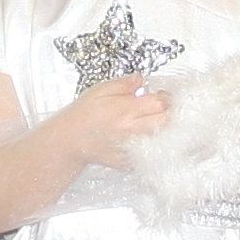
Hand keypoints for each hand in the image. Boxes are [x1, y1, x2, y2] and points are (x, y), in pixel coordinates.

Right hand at [53, 73, 170, 170]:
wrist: (70, 139)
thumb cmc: (84, 114)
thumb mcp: (101, 90)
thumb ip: (124, 84)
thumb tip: (142, 78)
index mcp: (126, 109)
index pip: (160, 102)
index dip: (165, 97)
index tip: (161, 94)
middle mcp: (132, 130)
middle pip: (166, 121)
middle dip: (169, 112)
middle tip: (161, 108)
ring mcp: (132, 147)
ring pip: (163, 138)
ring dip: (164, 128)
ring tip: (154, 121)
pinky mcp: (130, 161)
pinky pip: (151, 153)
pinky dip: (153, 144)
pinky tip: (145, 137)